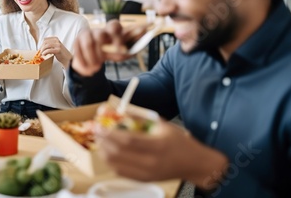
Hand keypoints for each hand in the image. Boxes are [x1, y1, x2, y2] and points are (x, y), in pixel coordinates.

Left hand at [40, 36, 71, 68]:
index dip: (42, 44)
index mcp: (56, 39)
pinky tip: (44, 55)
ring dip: (42, 50)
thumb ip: (50, 45)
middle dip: (41, 48)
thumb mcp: (55, 47)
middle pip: (45, 42)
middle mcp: (57, 41)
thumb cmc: (61, 54)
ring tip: (42, 54)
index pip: (45, 39)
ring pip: (46, 46)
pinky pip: (49, 50)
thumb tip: (41, 47)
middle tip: (40, 52)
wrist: (67, 59)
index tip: (41, 49)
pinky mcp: (58, 50)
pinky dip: (45, 53)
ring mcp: (58, 45)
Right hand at [71, 20, 147, 75]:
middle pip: (100, 33)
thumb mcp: (118, 53)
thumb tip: (136, 49)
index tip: (121, 50)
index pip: (114, 26)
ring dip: (92, 58)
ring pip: (89, 43)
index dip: (118, 38)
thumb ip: (126, 51)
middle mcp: (98, 30)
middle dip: (101, 49)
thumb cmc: (109, 53)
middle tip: (102, 61)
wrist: (92, 59)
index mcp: (111, 30)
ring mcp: (86, 34)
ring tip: (96, 68)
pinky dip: (83, 62)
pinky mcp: (76, 41)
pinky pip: (78, 51)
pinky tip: (88, 69)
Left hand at [95, 119, 228, 189]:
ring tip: (100, 141)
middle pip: (118, 154)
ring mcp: (147, 174)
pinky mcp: (144, 180)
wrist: (194, 164)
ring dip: (104, 152)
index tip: (99, 126)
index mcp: (157, 146)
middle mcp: (151, 162)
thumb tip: (119, 109)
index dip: (110, 134)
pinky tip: (108, 153)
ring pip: (116, 165)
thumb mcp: (162, 124)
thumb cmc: (178, 141)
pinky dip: (111, 162)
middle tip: (96, 132)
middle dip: (103, 142)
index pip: (127, 141)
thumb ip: (140, 117)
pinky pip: (121, 173)